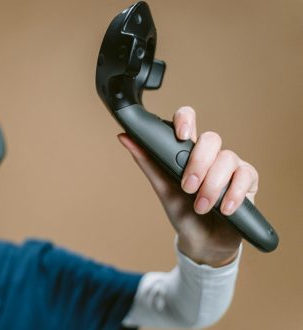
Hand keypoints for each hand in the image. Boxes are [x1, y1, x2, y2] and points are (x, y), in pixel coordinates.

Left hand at [118, 106, 258, 266]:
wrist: (202, 242)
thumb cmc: (182, 211)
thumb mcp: (162, 188)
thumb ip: (146, 162)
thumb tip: (123, 137)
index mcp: (187, 152)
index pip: (187, 120)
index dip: (186, 119)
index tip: (181, 134)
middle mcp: (210, 155)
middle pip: (211, 138)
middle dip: (198, 164)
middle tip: (187, 187)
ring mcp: (230, 166)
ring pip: (228, 158)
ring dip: (212, 185)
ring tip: (201, 207)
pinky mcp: (247, 180)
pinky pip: (246, 175)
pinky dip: (233, 193)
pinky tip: (224, 209)